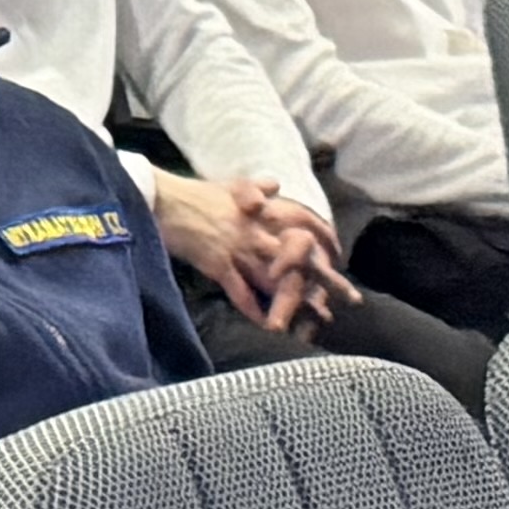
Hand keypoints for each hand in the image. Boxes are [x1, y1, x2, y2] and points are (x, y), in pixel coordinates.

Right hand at [151, 173, 330, 331]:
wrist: (160, 200)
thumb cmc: (193, 193)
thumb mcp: (228, 184)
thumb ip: (255, 187)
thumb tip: (276, 184)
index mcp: (260, 209)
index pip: (302, 220)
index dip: (323, 236)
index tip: (338, 253)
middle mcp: (255, 229)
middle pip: (298, 255)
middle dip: (324, 277)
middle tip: (348, 297)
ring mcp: (237, 248)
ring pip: (274, 277)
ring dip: (296, 299)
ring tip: (316, 319)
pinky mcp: (217, 264)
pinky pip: (240, 291)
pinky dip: (254, 308)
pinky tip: (267, 324)